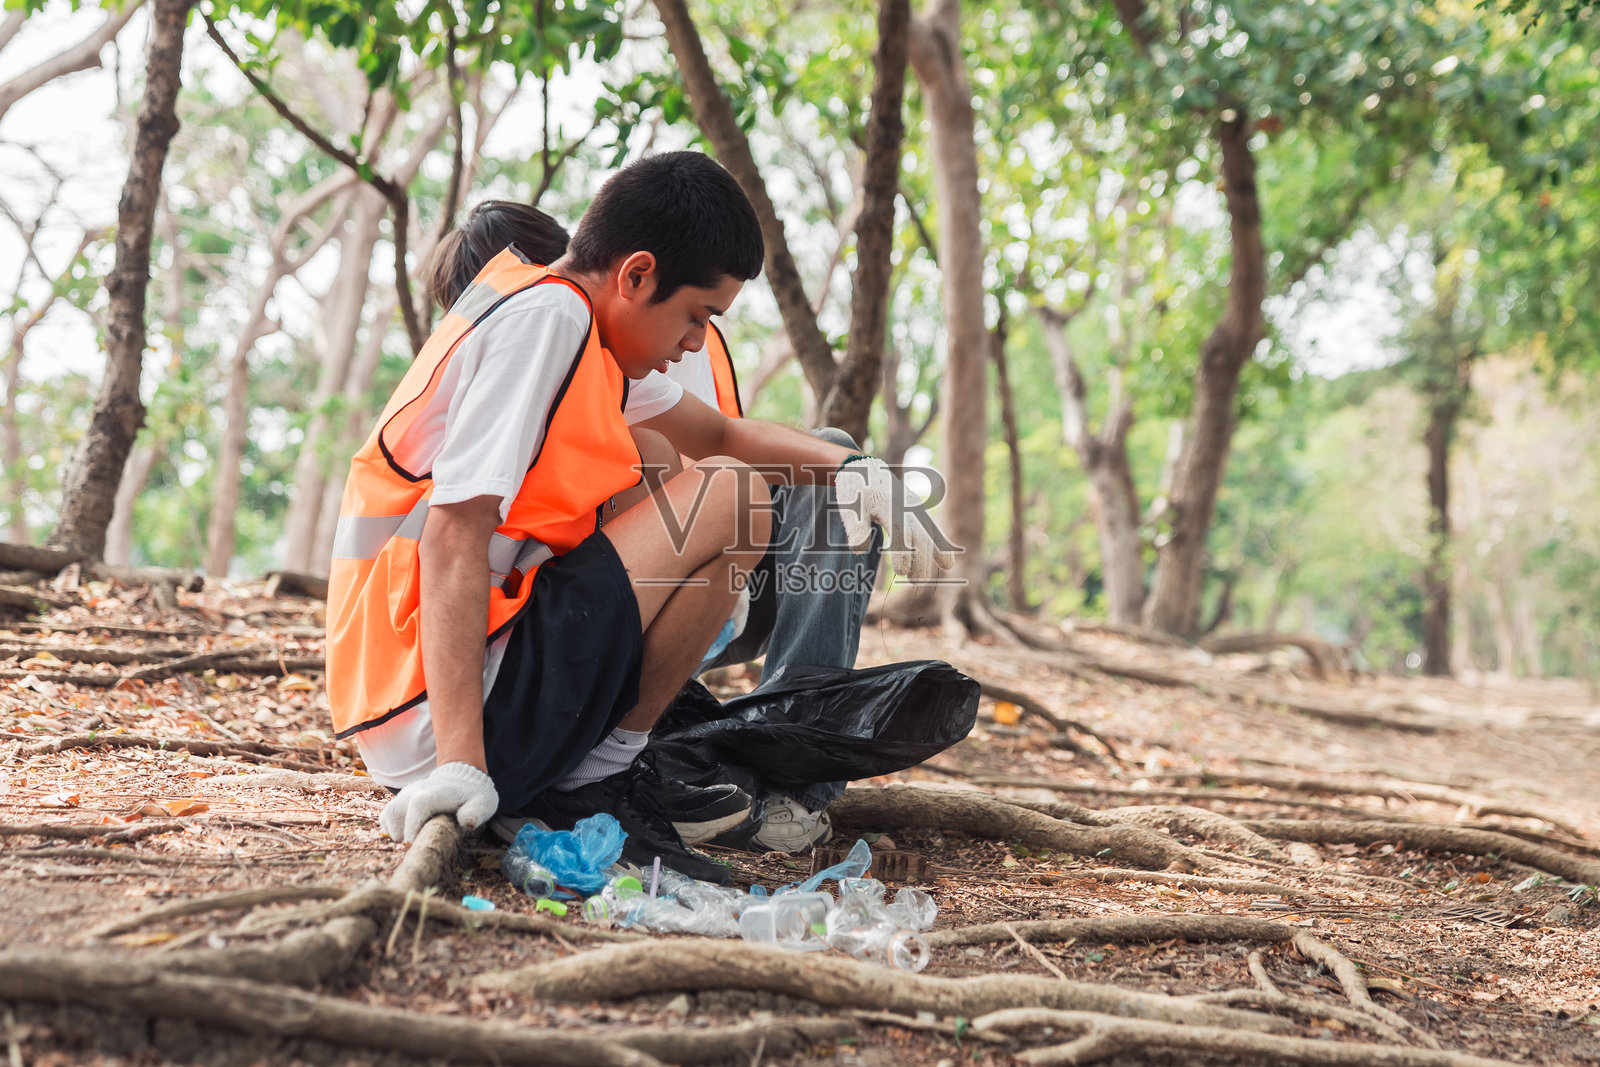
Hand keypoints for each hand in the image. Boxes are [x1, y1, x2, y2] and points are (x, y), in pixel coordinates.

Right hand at [379, 761, 498, 842]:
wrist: (461, 779)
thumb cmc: (472, 796)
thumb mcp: (483, 802)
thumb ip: (476, 812)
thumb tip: (467, 823)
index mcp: (437, 793)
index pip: (419, 804)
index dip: (413, 823)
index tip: (414, 841)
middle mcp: (417, 791)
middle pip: (397, 808)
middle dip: (400, 831)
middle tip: (412, 845)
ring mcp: (407, 795)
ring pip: (390, 811)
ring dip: (394, 831)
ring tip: (407, 841)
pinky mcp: (401, 800)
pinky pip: (387, 813)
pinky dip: (389, 827)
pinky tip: (401, 836)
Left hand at [834, 456, 954, 580]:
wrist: (866, 470)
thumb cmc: (855, 491)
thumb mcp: (849, 506)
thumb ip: (855, 527)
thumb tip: (859, 550)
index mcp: (888, 503)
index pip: (900, 529)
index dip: (903, 551)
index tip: (901, 572)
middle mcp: (906, 505)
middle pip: (919, 535)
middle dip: (920, 560)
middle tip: (915, 582)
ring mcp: (915, 507)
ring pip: (928, 533)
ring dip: (930, 557)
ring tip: (924, 580)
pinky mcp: (918, 512)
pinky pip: (933, 529)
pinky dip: (941, 545)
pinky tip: (948, 563)